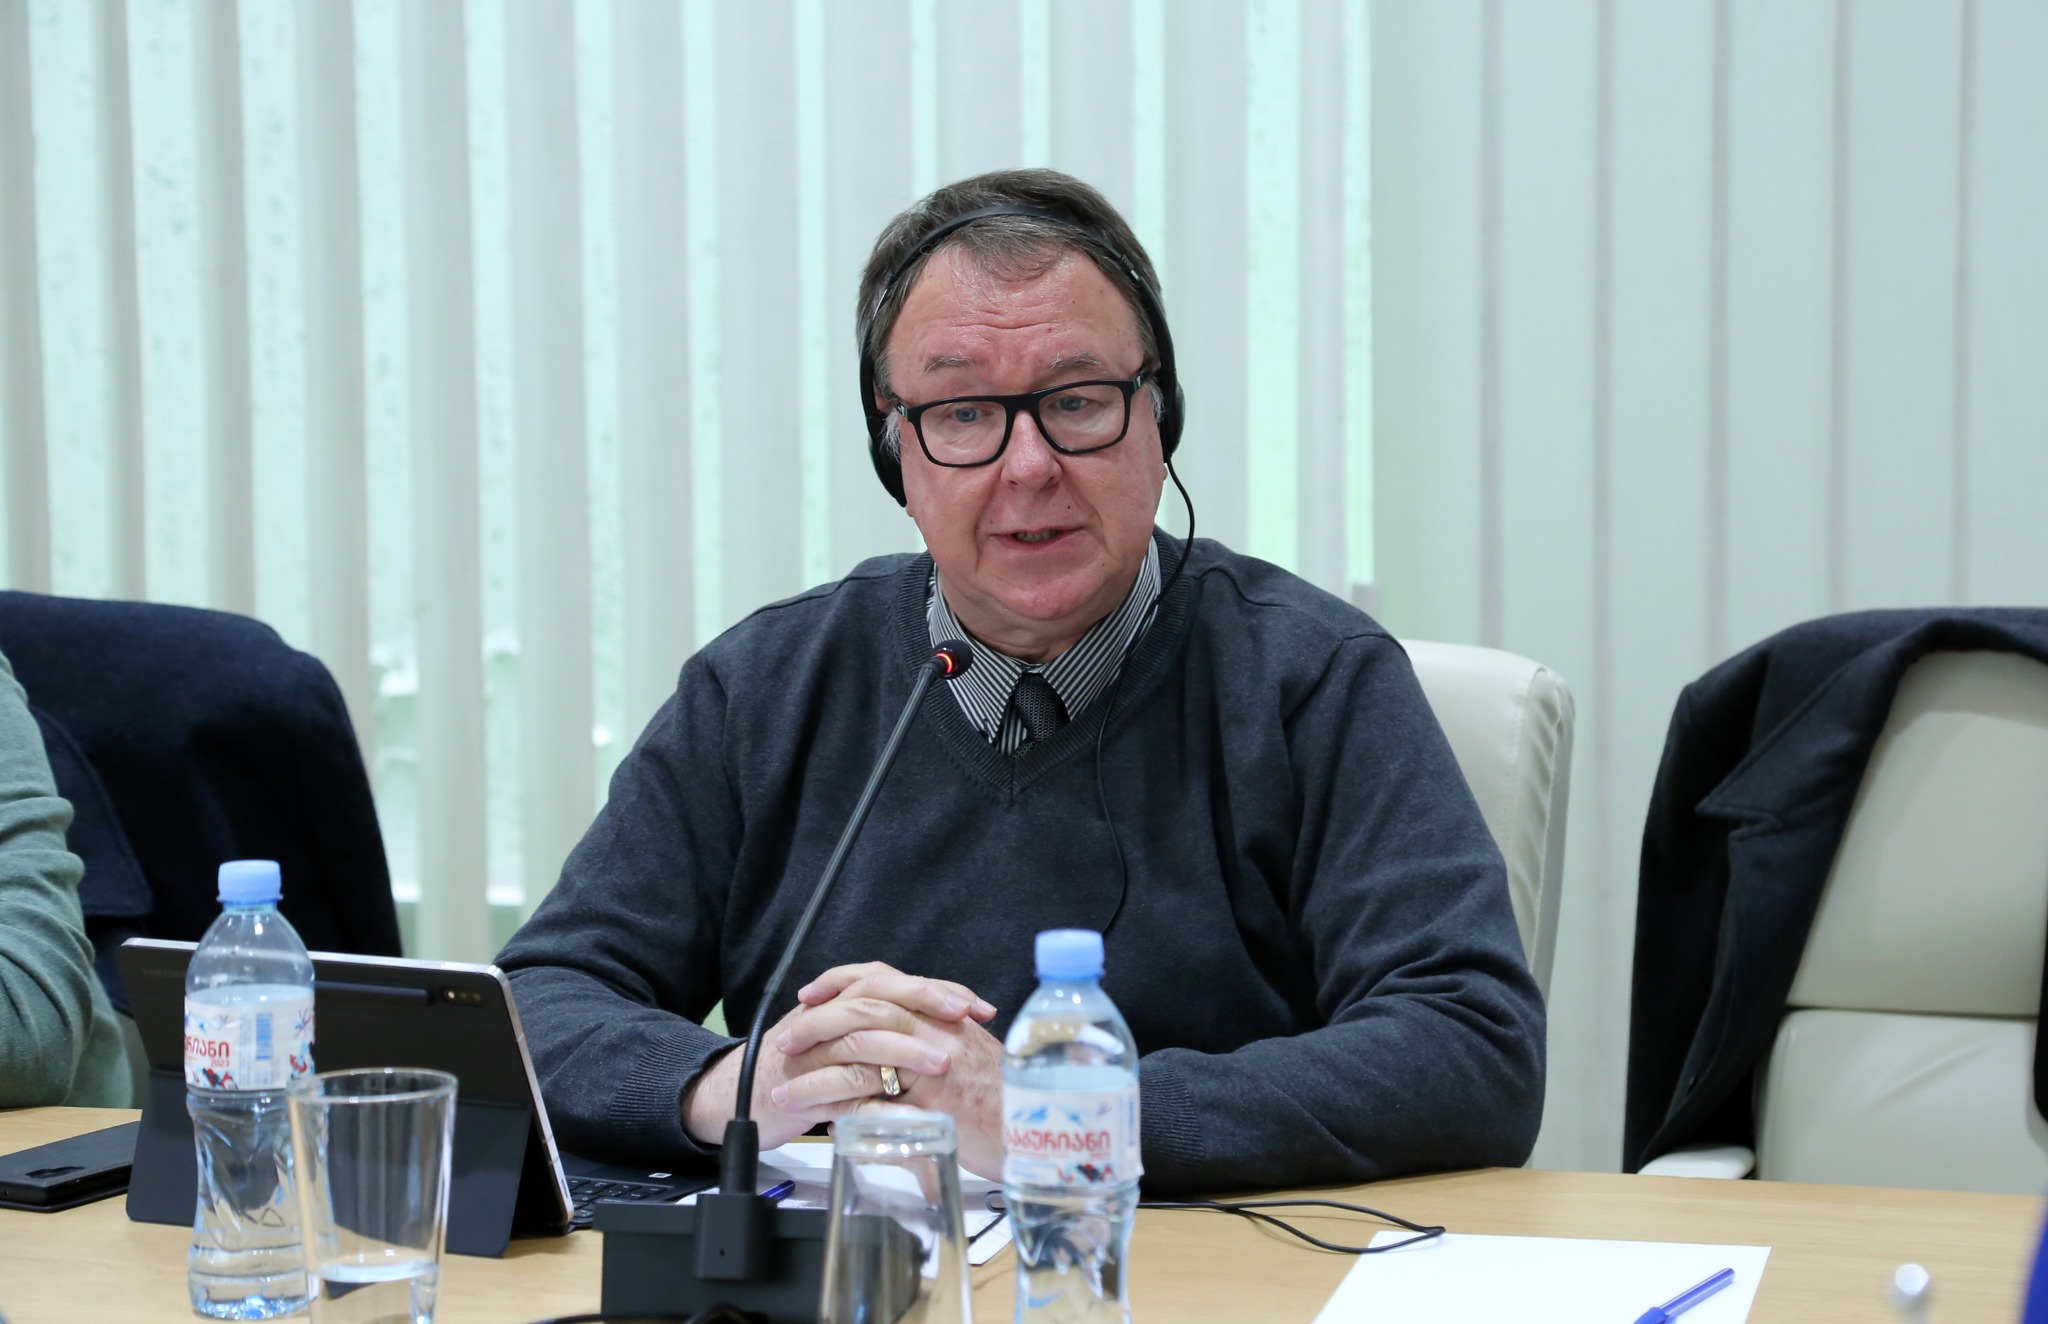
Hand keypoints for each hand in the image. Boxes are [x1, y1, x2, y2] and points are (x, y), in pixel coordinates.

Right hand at [681, 966, 994, 1149]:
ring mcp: (812, 1048)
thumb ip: (886, 1033)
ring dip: (904, 1048)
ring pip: (861, 1036)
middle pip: (878, 991)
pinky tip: (899, 1102)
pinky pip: (836, 1083)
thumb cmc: (804, 1072)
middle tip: (963, 1015)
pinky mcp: (800, 1084)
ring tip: (942, 1062)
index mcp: (843, 1001)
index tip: (979, 1006)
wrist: (737, 1097)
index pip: (896, 982)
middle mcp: (827, 1015)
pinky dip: (869, 1092)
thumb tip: (945, 1033)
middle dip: (925, 1000)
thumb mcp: (850, 1046)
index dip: (939, 990)